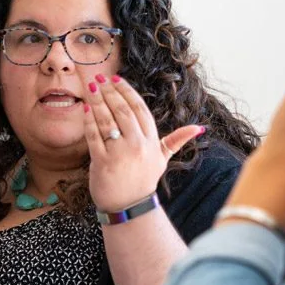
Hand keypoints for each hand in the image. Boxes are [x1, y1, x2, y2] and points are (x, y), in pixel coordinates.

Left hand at [81, 73, 203, 211]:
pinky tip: (85, 109)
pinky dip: (88, 121)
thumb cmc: (144, 179)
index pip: (139, 109)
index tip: (116, 79)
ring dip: (97, 101)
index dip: (127, 92)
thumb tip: (199, 128)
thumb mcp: (162, 159)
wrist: (130, 207)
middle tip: (99, 78)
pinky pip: (94, 136)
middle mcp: (137, 145)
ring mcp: (120, 153)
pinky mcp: (103, 162)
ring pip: (107, 120)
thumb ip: (177, 140)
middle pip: (122, 111)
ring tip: (90, 88)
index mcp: (151, 141)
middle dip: (110, 92)